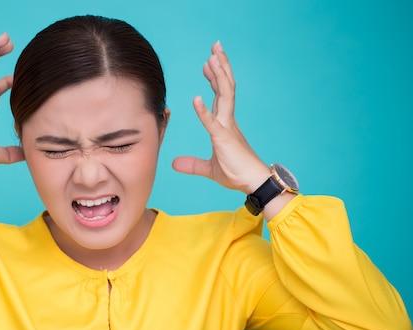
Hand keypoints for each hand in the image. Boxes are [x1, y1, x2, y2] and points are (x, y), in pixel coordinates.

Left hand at [172, 41, 269, 194]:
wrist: (253, 183)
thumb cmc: (236, 174)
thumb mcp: (209, 169)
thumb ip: (192, 164)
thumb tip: (174, 163)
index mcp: (225, 125)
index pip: (220, 96)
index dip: (214, 79)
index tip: (208, 64)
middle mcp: (228, 121)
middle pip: (225, 88)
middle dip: (220, 67)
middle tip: (215, 47)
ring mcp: (227, 128)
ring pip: (225, 96)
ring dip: (218, 76)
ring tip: (213, 56)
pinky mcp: (224, 140)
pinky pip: (212, 123)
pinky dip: (203, 111)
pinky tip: (195, 98)